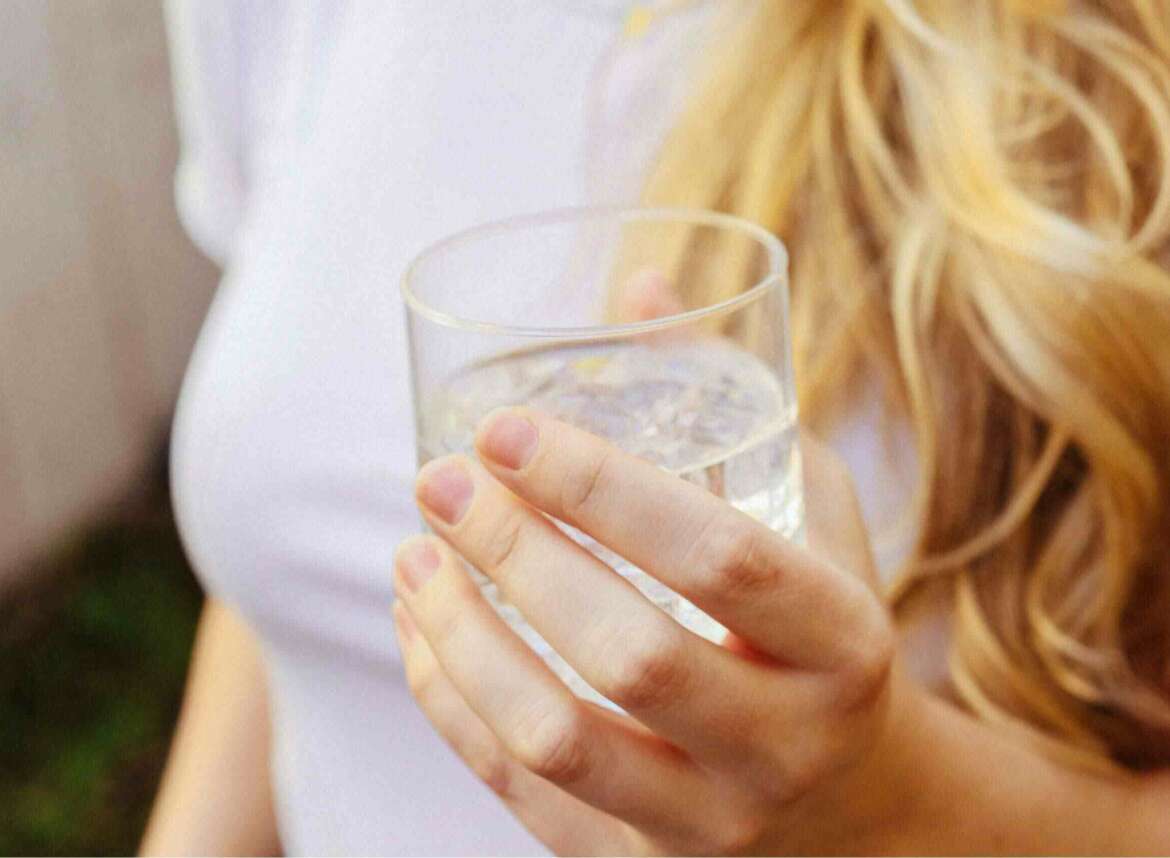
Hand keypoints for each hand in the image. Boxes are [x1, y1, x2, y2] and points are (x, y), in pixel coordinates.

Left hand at [392, 409, 921, 854]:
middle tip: (439, 480)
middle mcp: (784, 743)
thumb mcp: (812, 514)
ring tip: (410, 553)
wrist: (861, 810)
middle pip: (631, 654)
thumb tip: (639, 283)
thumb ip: (731, 402)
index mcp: (843, 644)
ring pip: (560, 740)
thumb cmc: (827, 635)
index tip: (506, 427)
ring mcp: (710, 822)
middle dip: (515, 554)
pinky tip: (418, 629)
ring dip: (462, 639)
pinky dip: (453, 705)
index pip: (722, 560)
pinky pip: (525, 794)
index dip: (604, 488)